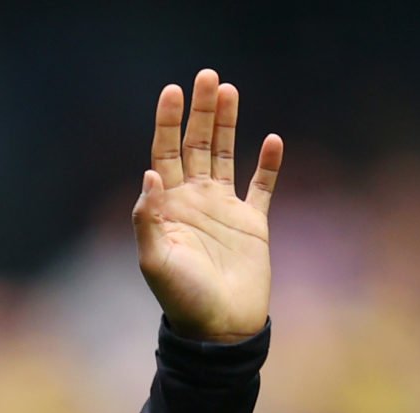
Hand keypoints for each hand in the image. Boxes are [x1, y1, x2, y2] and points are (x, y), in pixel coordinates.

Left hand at [134, 70, 283, 343]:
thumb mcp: (155, 261)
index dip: (167, 123)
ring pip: (224, 155)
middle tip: (207, 76)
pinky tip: (271, 139)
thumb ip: (148, 219)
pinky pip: (261, 186)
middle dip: (200, 112)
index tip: (172, 91)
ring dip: (227, 124)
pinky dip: (267, 164)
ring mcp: (224, 210)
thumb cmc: (182, 299)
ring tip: (229, 90)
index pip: (165, 154)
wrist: (219, 329)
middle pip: (195, 145)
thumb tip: (150, 174)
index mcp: (168, 207)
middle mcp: (194, 202)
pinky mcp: (253, 223)